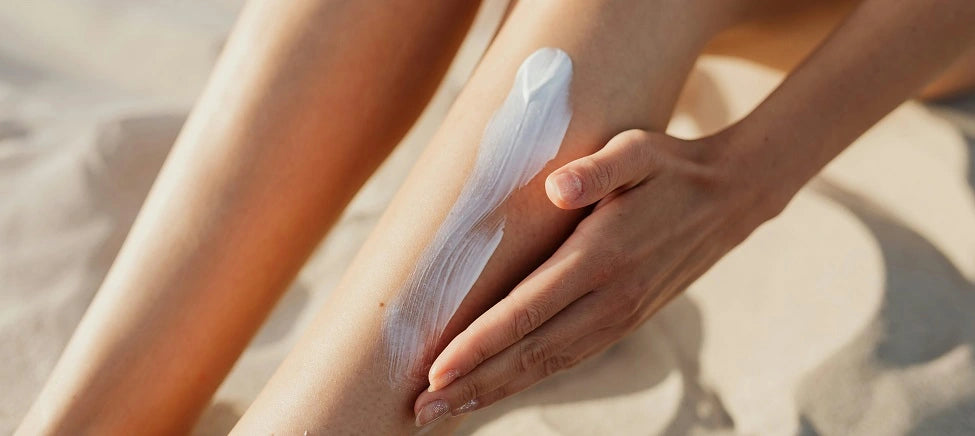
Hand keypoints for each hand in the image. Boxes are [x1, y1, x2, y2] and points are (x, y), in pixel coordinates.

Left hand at [413, 129, 781, 425]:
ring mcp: (620, 316)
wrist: (730, 199)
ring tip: (447, 409)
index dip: (478, 345)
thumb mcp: (639, 150)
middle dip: (472, 384)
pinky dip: (529, 379)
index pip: (527, 312)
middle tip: (421, 409)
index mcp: (601, 257)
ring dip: (495, 391)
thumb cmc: (671, 168)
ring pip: (549, 366)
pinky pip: (569, 359)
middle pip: (530, 354)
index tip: (435, 371)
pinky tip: (499, 387)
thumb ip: (599, 169)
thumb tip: (558, 186)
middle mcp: (610, 298)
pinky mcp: (624, 321)